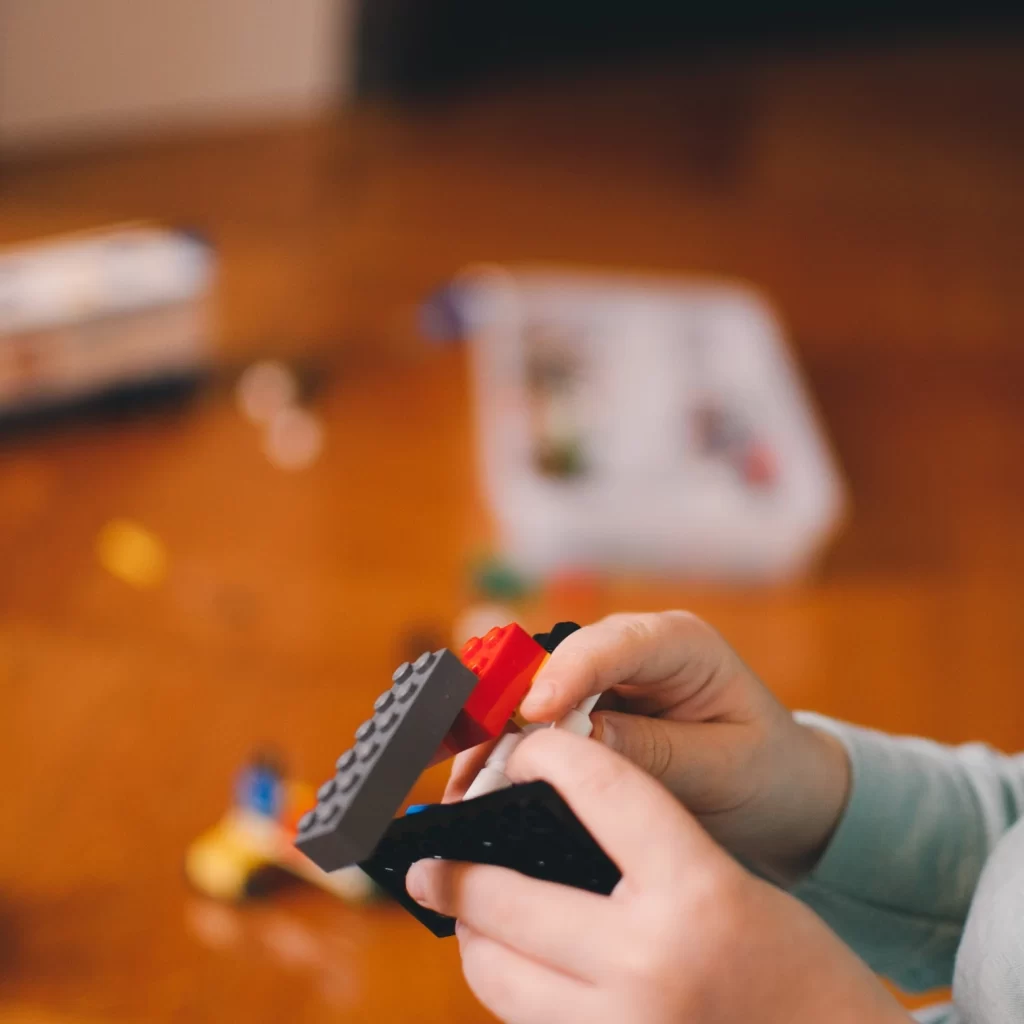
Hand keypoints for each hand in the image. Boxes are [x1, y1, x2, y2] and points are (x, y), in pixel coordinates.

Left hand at [411, 730, 909, 1023]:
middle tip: (428, 859)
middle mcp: (649, 964)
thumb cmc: (801, 973)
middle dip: (455, 869)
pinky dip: (510, 989)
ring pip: (495, 974)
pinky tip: (515, 966)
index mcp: (697, 895)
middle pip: (506, 895)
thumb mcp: (736, 888)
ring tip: (467, 913)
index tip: (522, 751)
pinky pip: (525, 1023)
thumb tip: (551, 827)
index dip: (549, 755)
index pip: (602, 791)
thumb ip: (649, 853)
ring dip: (472, 935)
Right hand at [446, 612, 849, 883]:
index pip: (614, 645)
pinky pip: (536, 721)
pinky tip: (482, 785)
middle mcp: (633, 648)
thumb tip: (576, 741)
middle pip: (555, 662)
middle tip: (474, 763)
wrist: (780, 789)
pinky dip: (507, 751)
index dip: (567, 674)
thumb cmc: (764, 771)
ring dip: (496, 735)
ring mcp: (606, 676)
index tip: (535, 714)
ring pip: (532, 690)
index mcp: (680, 644)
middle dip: (509, 709)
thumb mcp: (722, 767)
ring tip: (464, 785)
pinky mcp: (588, 707)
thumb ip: (653, 751)